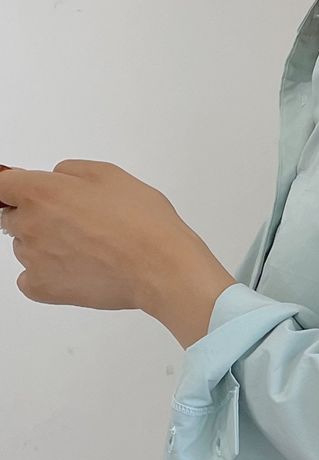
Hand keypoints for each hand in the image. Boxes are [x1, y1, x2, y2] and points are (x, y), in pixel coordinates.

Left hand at [0, 159, 234, 340]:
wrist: (161, 268)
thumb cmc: (143, 225)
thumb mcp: (110, 174)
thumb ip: (69, 170)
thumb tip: (56, 177)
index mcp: (41, 191)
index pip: (0, 185)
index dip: (15, 188)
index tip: (23, 192)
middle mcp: (30, 224)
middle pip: (10, 217)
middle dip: (33, 216)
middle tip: (72, 223)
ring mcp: (34, 259)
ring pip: (23, 248)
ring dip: (43, 246)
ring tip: (83, 249)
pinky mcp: (44, 289)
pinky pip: (28, 281)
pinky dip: (44, 277)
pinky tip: (71, 271)